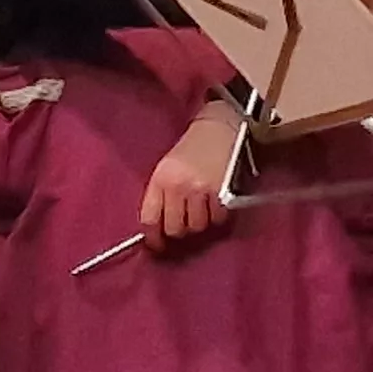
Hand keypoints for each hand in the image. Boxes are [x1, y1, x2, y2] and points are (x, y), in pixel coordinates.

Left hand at [141, 107, 244, 245]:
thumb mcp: (167, 166)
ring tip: (200, 210)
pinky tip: (215, 205)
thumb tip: (159, 225)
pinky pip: (217, 219)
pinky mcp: (222, 192)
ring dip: (198, 223)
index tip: (157, 244)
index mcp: (160, 179)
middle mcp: (178, 187)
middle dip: (178, 231)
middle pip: (175, 228)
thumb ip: (161, 194)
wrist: (219, 127)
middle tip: (183, 223)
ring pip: (197, 226)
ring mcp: (201, 190)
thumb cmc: (191, 148)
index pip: (150, 219)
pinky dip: (216, 217)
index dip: (153, 237)